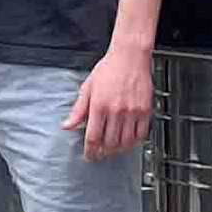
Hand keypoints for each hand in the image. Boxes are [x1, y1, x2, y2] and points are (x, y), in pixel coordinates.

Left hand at [66, 41, 153, 161]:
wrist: (130, 56)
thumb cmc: (109, 68)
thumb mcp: (88, 87)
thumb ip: (78, 109)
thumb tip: (67, 125)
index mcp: (99, 105)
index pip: (93, 137)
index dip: (90, 151)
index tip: (89, 155)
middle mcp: (116, 110)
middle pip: (109, 142)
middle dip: (103, 151)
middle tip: (101, 152)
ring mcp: (132, 111)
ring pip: (125, 141)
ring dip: (118, 148)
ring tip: (113, 147)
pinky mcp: (145, 110)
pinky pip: (141, 134)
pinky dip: (134, 141)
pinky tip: (129, 139)